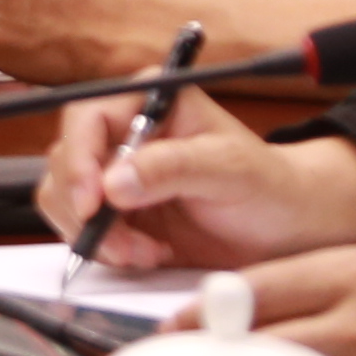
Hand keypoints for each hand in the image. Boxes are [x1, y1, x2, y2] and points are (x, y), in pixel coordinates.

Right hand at [45, 88, 355, 269]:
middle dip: (86, 209)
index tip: (93, 202)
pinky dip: (106, 249)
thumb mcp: (230, 170)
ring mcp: (118, 173)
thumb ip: (174, 168)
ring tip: (143, 252)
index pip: (86, 118)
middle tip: (121, 243)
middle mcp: (126, 132)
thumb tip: (113, 182)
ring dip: (95, 234)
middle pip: (66, 161)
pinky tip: (146, 254)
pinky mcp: (119, 211)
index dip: (79, 160)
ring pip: (65, 198)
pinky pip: (84, 228)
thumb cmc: (271, 187)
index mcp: (151, 100)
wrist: (290, 230)